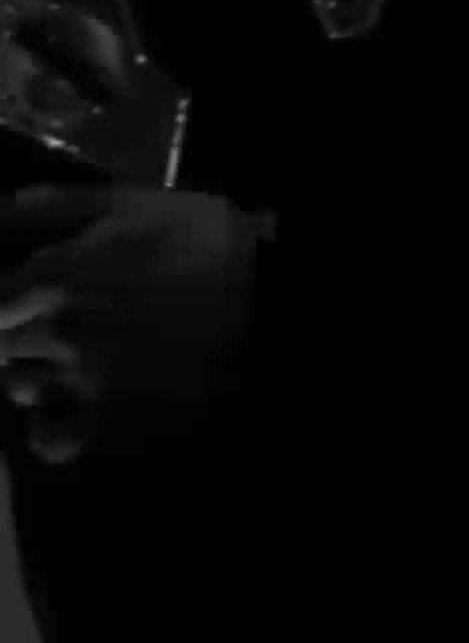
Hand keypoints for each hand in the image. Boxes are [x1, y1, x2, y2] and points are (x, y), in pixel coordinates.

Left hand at [0, 185, 269, 465]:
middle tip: (48, 321)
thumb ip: (62, 204)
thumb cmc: (203, 241)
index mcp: (59, 274)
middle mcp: (58, 332)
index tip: (22, 291)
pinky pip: (49, 440)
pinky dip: (48, 426)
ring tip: (63, 356)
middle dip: (15, 328)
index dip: (6, 293)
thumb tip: (2, 208)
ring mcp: (82, 383)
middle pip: (0, 341)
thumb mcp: (137, 202)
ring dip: (29, 370)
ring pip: (16, 386)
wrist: (267, 300)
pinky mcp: (110, 425)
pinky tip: (67, 405)